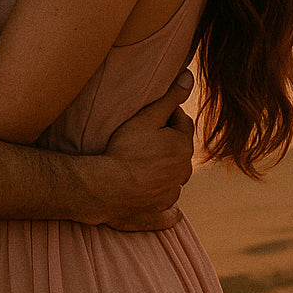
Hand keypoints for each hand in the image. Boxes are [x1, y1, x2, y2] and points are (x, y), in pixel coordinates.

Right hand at [98, 69, 194, 230]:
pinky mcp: (159, 216)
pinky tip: (155, 200)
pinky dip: (165, 207)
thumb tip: (189, 76)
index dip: (168, 116)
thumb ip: (169, 97)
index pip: (183, 124)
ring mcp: (171, 197)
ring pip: (174, 180)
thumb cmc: (123, 150)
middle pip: (180, 152)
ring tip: (142, 165)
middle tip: (144, 138)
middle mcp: (183, 174)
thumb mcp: (146, 118)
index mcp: (183, 148)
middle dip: (168, 143)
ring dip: (165, 172)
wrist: (104, 188)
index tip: (152, 115)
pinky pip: (169, 212)